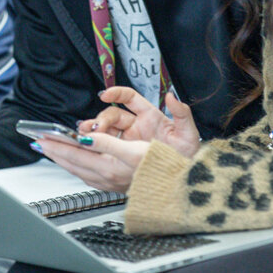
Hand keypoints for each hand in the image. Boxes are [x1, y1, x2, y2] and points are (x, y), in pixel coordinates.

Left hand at [35, 132, 149, 192]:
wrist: (174, 187)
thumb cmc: (158, 167)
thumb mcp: (133, 150)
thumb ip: (106, 144)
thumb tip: (84, 138)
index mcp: (107, 168)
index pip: (74, 154)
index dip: (56, 145)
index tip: (42, 138)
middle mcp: (105, 177)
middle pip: (71, 163)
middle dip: (54, 152)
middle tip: (39, 143)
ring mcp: (108, 182)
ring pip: (78, 169)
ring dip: (63, 159)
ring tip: (52, 151)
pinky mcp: (113, 183)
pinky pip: (87, 173)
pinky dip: (76, 165)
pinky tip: (76, 162)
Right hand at [78, 87, 200, 157]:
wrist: (183, 178)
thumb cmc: (186, 154)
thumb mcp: (187, 135)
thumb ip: (181, 114)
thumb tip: (172, 97)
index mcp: (150, 116)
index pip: (130, 98)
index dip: (117, 94)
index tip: (105, 95)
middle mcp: (136, 126)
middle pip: (113, 116)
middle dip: (101, 120)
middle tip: (94, 129)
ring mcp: (127, 140)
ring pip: (105, 130)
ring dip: (93, 133)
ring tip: (84, 138)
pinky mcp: (122, 154)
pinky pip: (104, 147)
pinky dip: (94, 146)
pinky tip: (87, 149)